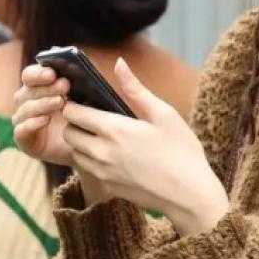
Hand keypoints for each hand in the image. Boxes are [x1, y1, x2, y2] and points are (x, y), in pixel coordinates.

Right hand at [13, 65, 74, 166]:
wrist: (81, 148)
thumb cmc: (81, 118)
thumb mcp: (83, 100)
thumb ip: (81, 86)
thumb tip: (85, 72)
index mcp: (36, 87)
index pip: (30, 75)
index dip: (39, 73)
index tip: (54, 73)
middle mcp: (25, 102)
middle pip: (29, 90)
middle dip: (48, 87)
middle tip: (65, 85)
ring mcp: (23, 121)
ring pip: (26, 109)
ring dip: (43, 103)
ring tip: (60, 102)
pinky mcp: (24, 140)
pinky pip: (21, 130)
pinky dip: (31, 124)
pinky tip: (45, 119)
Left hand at [61, 58, 228, 234]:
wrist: (189, 195)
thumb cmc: (182, 151)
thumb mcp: (164, 114)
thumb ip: (136, 89)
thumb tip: (119, 63)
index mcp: (114, 129)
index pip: (74, 113)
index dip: (75, 104)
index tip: (84, 101)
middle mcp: (102, 152)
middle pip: (68, 134)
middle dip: (75, 123)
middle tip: (93, 118)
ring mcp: (103, 172)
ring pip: (75, 153)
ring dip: (81, 143)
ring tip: (102, 137)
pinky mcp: (108, 187)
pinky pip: (88, 170)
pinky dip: (92, 160)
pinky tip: (113, 156)